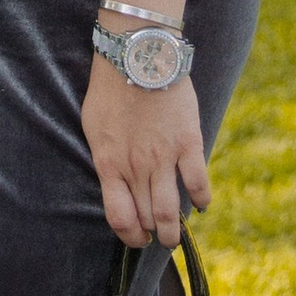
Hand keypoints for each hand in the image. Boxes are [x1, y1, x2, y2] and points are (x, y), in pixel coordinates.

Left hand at [82, 60, 209, 245]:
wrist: (137, 56)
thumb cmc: (110, 88)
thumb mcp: (94, 127)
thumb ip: (105, 157)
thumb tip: (112, 178)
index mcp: (109, 164)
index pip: (119, 217)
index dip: (129, 236)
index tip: (137, 238)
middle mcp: (136, 167)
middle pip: (146, 218)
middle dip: (153, 235)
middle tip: (159, 238)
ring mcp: (163, 157)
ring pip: (170, 210)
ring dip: (174, 230)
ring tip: (175, 236)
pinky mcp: (188, 143)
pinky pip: (197, 182)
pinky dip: (200, 199)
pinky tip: (200, 204)